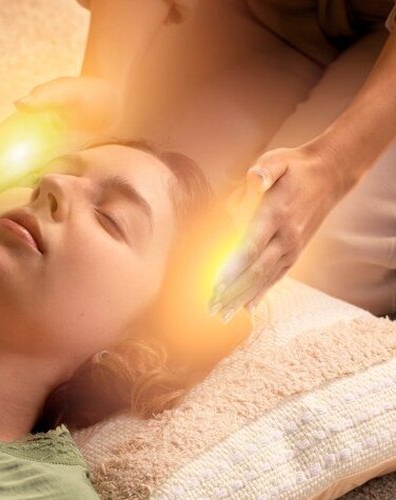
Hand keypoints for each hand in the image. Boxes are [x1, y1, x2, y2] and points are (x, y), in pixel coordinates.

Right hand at [0, 76, 119, 205]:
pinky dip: (15, 194)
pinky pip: (32, 184)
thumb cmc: (98, 96)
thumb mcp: (76, 90)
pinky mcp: (58, 167)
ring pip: (11, 175)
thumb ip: (50, 95)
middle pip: (1, 161)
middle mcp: (33, 140)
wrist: (127, 110)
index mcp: (32, 122)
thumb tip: (20, 105)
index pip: (1, 141)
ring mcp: (44, 155)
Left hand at [209, 144, 353, 321]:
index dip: (232, 268)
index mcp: (276, 215)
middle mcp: (285, 237)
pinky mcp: (295, 252)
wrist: (330, 174)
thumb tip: (253, 178)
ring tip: (222, 316)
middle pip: (255, 271)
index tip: (215, 285)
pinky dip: (261, 293)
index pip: (250, 247)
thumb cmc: (295, 167)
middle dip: (231, 291)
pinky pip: (277, 277)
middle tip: (210, 308)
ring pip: (265, 279)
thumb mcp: (278, 160)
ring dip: (242, 298)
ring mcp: (292, 247)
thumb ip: (264, 170)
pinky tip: (248, 308)